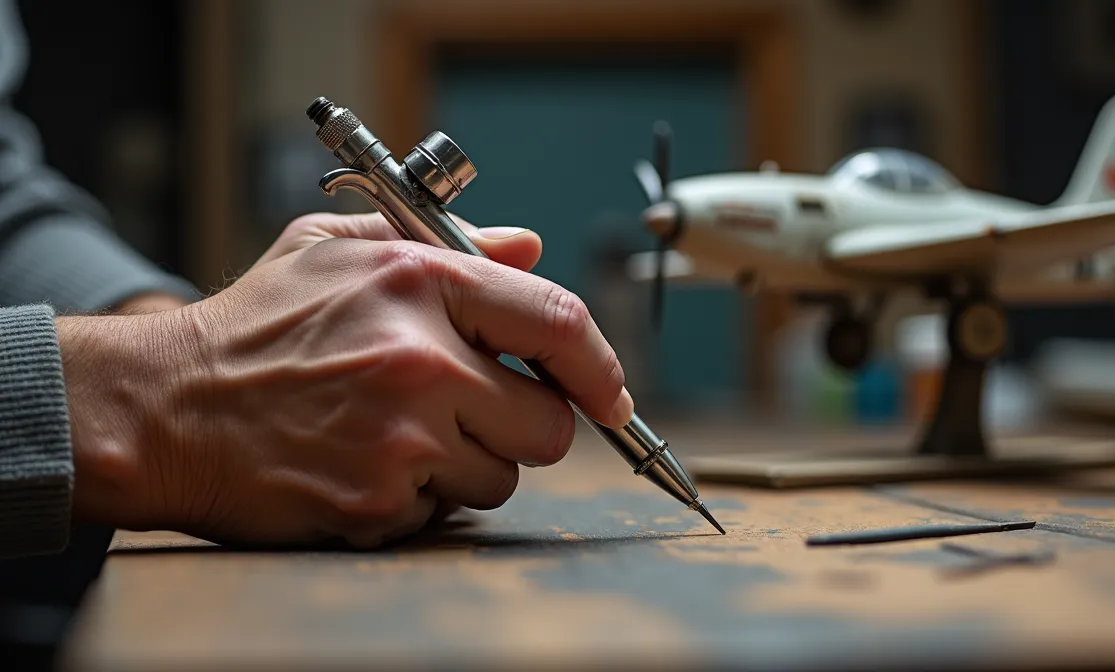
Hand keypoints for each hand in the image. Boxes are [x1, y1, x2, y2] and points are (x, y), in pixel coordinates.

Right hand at [60, 214, 630, 548]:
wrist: (164, 407)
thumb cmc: (253, 326)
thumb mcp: (335, 248)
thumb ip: (444, 241)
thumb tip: (528, 247)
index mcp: (420, 284)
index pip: (558, 323)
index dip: (600, 366)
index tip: (611, 394)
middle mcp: (420, 360)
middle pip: (548, 425)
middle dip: (521, 427)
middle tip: (471, 416)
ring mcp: (401, 438)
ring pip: (500, 479)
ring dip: (465, 468)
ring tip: (396, 437)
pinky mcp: (376, 503)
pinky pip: (444, 516)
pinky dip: (417, 502)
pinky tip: (363, 465)